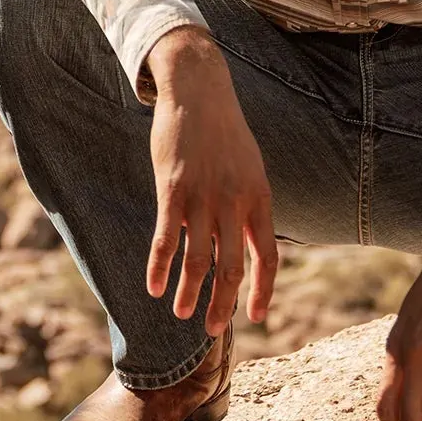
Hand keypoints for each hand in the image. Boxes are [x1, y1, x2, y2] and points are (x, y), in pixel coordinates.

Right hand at [143, 27, 278, 337]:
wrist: (199, 91)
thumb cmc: (224, 132)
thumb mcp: (251, 168)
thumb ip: (251, 206)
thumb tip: (251, 244)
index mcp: (259, 198)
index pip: (268, 256)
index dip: (263, 290)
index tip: (257, 317)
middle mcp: (234, 202)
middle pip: (232, 266)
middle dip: (223, 303)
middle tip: (214, 330)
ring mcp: (203, 197)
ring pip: (197, 260)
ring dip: (189, 292)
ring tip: (182, 313)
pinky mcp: (172, 190)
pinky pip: (165, 238)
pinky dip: (158, 267)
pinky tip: (153, 286)